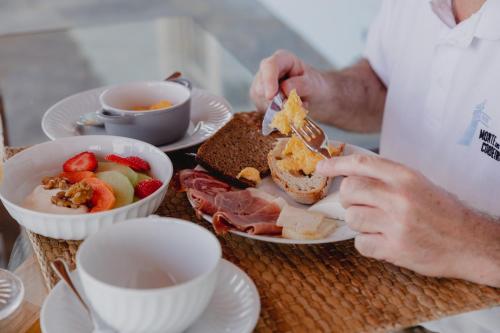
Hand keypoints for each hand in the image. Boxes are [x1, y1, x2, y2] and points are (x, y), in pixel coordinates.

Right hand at [250, 50, 330, 111]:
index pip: (269, 66)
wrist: (313, 96)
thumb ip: (301, 84)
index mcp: (281, 60)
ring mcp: (261, 88)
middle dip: (276, 101)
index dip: (268, 81)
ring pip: (262, 102)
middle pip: (261, 87)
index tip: (271, 96)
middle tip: (295, 106)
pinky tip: (291, 111)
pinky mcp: (261, 103)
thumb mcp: (314, 83)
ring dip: (280, 110)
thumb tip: (285, 89)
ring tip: (298, 106)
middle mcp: (266, 72)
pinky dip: (279, 115)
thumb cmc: (313, 85)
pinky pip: (266, 112)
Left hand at [316, 154, 499, 284]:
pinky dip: (367, 243)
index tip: (321, 168)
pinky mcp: (395, 248)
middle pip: (349, 190)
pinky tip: (383, 241)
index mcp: (405, 176)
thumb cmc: (441, 211)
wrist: (468, 242)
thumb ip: (386, 177)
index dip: (336, 164)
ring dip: (359, 222)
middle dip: (348, 198)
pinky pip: (360, 243)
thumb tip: (348, 173)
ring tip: (378, 225)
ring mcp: (396, 224)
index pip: (360, 164)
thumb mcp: (417, 183)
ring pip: (351, 217)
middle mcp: (399, 197)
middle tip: (359, 204)